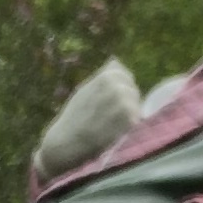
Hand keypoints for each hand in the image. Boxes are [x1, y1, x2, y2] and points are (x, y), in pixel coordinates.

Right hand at [30, 59, 140, 186]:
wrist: (65, 141)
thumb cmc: (73, 117)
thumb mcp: (85, 89)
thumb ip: (102, 78)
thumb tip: (116, 61)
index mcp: (106, 76)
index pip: (125, 75)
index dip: (122, 86)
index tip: (114, 99)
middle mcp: (117, 87)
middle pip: (133, 90)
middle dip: (128, 100)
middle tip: (114, 115)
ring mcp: (124, 104)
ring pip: (137, 105)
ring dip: (129, 114)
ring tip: (114, 124)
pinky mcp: (129, 122)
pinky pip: (136, 120)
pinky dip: (129, 126)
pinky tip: (116, 131)